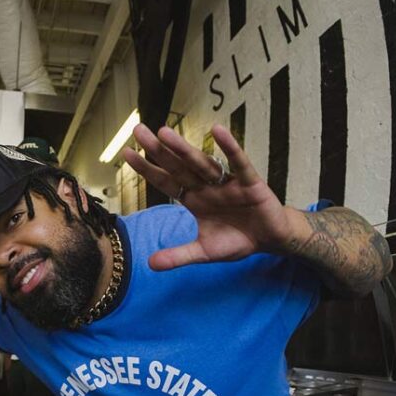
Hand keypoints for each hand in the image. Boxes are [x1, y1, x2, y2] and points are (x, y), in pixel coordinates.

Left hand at [122, 123, 304, 270]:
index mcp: (193, 200)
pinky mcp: (250, 182)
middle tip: (139, 130)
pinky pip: (239, 163)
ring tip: (165, 133)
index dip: (147, 169)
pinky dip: (230, 147)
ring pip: (202, 163)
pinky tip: (217, 131)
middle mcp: (206, 187)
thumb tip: (150, 264)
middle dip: (159, 150)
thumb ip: (178, 256)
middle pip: (178, 166)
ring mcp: (227, 182)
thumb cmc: (236, 240)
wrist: (270, 241)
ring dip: (184, 148)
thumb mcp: (204, 252)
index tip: (126, 153)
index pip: (165, 182)